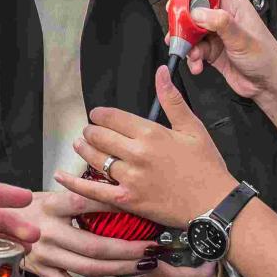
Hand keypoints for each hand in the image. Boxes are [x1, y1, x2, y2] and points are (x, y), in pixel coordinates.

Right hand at [20, 188, 160, 276]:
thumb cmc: (30, 209)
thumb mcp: (52, 194)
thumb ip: (80, 197)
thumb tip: (119, 196)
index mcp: (51, 206)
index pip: (85, 203)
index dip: (113, 207)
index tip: (140, 209)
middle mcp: (47, 232)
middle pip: (94, 246)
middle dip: (129, 250)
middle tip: (153, 249)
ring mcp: (45, 256)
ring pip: (89, 269)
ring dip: (121, 270)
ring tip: (144, 267)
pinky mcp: (43, 273)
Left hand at [59, 65, 235, 230]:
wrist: (214, 204)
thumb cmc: (207, 167)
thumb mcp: (193, 127)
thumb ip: (172, 99)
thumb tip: (161, 72)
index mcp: (151, 132)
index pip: (112, 117)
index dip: (100, 115)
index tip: (97, 115)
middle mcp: (136, 153)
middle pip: (99, 136)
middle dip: (91, 131)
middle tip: (90, 131)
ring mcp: (130, 178)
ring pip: (95, 159)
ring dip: (84, 149)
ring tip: (80, 144)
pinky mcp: (127, 200)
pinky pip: (94, 190)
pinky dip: (74, 182)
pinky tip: (61, 176)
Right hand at [180, 0, 276, 136]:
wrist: (269, 86)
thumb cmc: (267, 58)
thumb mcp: (242, 38)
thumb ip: (219, 22)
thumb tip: (197, 12)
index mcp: (233, 7)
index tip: (176, 6)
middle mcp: (224, 19)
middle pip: (193, 14)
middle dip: (183, 26)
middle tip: (176, 34)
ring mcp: (217, 36)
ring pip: (191, 34)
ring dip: (187, 45)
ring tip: (191, 55)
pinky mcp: (212, 52)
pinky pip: (194, 51)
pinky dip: (192, 58)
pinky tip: (197, 65)